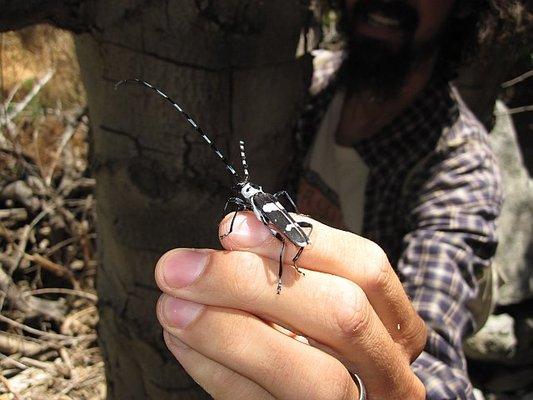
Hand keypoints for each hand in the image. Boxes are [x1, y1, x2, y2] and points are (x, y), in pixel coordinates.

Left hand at [155, 212, 426, 398]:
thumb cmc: (322, 346)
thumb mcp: (320, 300)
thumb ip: (289, 270)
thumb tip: (236, 233)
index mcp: (396, 323)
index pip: (365, 268)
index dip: (300, 241)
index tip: (233, 228)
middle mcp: (390, 370)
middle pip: (341, 314)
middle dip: (252, 283)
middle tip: (180, 267)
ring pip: (310, 375)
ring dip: (227, 332)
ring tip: (171, 305)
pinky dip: (215, 370)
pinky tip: (182, 340)